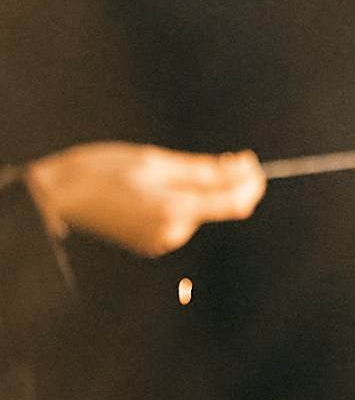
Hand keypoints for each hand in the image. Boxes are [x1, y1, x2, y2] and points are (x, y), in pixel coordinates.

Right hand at [25, 143, 264, 256]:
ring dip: (204, 192)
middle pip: (219, 207)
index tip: (252, 163)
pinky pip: (179, 219)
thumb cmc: (100, 173)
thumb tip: (240, 168)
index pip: (234, 202)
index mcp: (176, 210)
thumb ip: (202, 170)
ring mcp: (161, 240)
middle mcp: (173, 232)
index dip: (251, 183)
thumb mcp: (154, 162)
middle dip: (229, 184)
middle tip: (231, 157)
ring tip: (182, 168)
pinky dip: (183, 201)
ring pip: (199, 212)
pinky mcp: (150, 242)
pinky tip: (164, 185)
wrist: (56, 198)